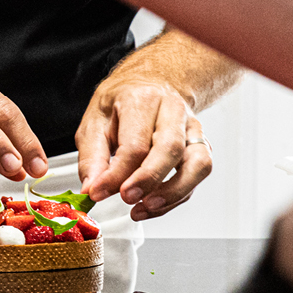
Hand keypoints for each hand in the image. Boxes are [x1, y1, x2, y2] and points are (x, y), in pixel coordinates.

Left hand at [76, 78, 211, 219]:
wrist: (150, 84)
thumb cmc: (121, 104)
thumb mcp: (94, 122)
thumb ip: (92, 158)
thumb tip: (92, 188)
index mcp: (141, 100)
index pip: (134, 143)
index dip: (116, 175)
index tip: (98, 192)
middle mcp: (172, 110)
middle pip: (169, 149)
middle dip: (148, 180)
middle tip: (126, 198)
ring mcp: (191, 128)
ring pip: (197, 163)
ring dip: (173, 192)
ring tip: (145, 207)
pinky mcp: (201, 145)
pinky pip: (198, 174)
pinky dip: (178, 195)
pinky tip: (155, 204)